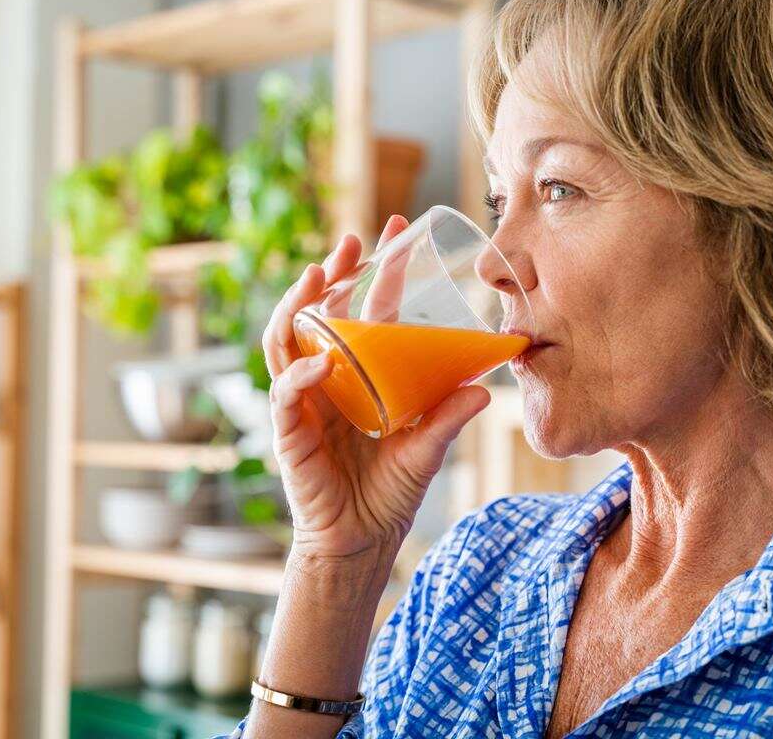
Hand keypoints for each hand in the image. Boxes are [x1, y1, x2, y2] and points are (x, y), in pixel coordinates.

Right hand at [262, 215, 491, 559]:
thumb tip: (485, 387)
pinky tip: (323, 361)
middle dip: (332, 272)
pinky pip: (287, 396)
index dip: (377, 271)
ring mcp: (304, 403)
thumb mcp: (427, 448)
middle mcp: (326, 380)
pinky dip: (301, 376)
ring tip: (319, 275)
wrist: (361, 541)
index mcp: (358, 374)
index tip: (397, 230)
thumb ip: (448, 418)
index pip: (364, 311)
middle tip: (353, 240)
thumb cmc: (389, 492)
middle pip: (319, 312)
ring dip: (300, 305)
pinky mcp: (290, 434)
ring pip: (287, 341)